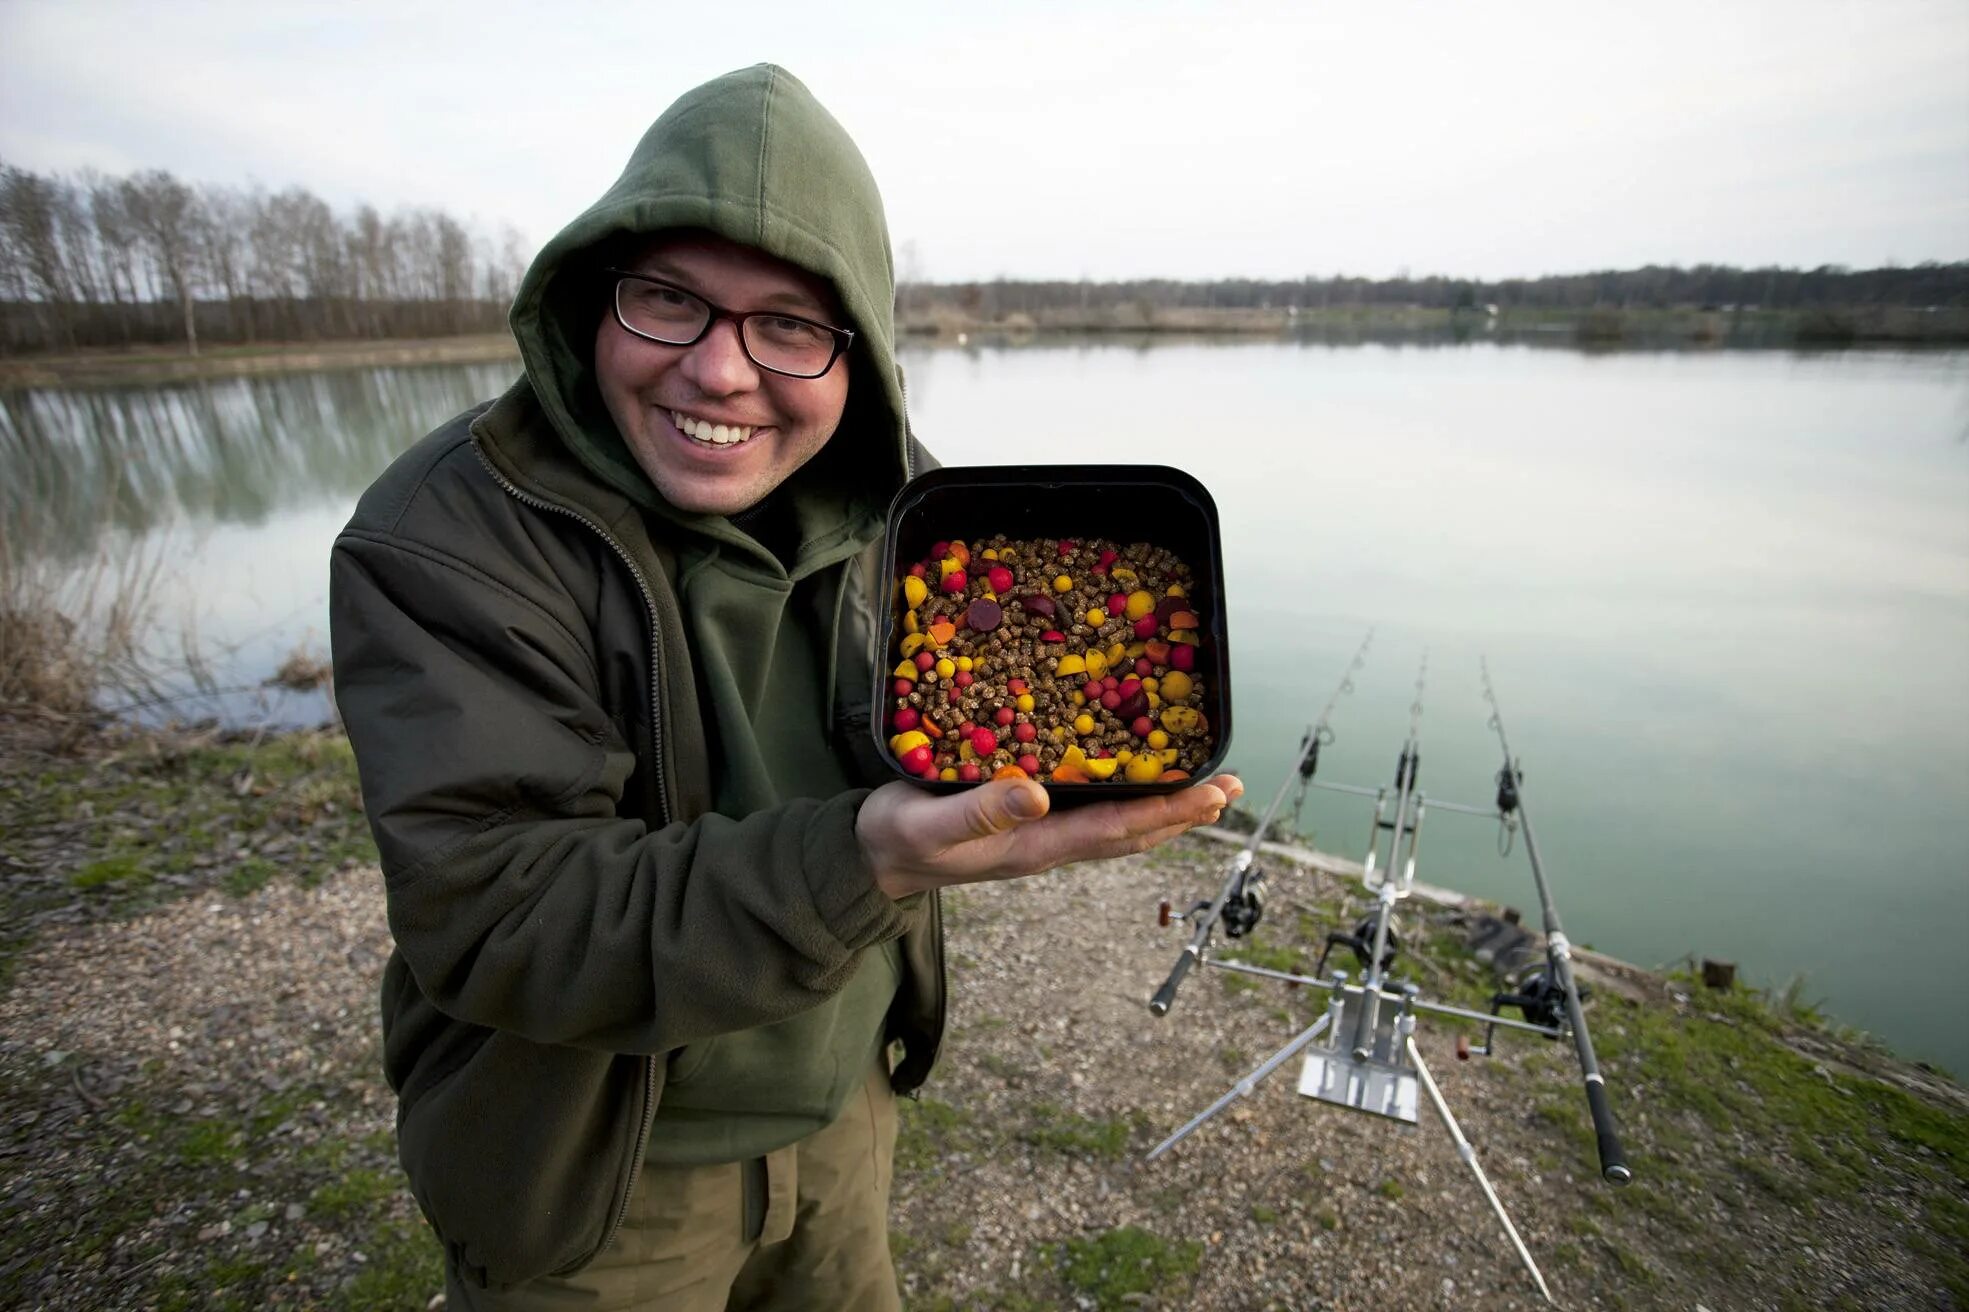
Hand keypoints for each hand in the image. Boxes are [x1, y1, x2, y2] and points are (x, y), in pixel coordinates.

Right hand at [857, 774, 1244, 899]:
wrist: (871, 859)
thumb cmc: (898, 838)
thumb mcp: (931, 822)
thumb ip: (981, 809)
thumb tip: (1039, 795)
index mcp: (1034, 845)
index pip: (1117, 828)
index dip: (1168, 810)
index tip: (1210, 794)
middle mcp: (1049, 845)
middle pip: (1133, 830)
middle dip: (1184, 811)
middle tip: (1230, 786)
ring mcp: (1041, 838)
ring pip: (1120, 824)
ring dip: (1167, 808)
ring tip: (1206, 788)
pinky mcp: (1028, 823)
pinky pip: (1095, 814)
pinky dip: (1130, 799)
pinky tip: (1140, 783)